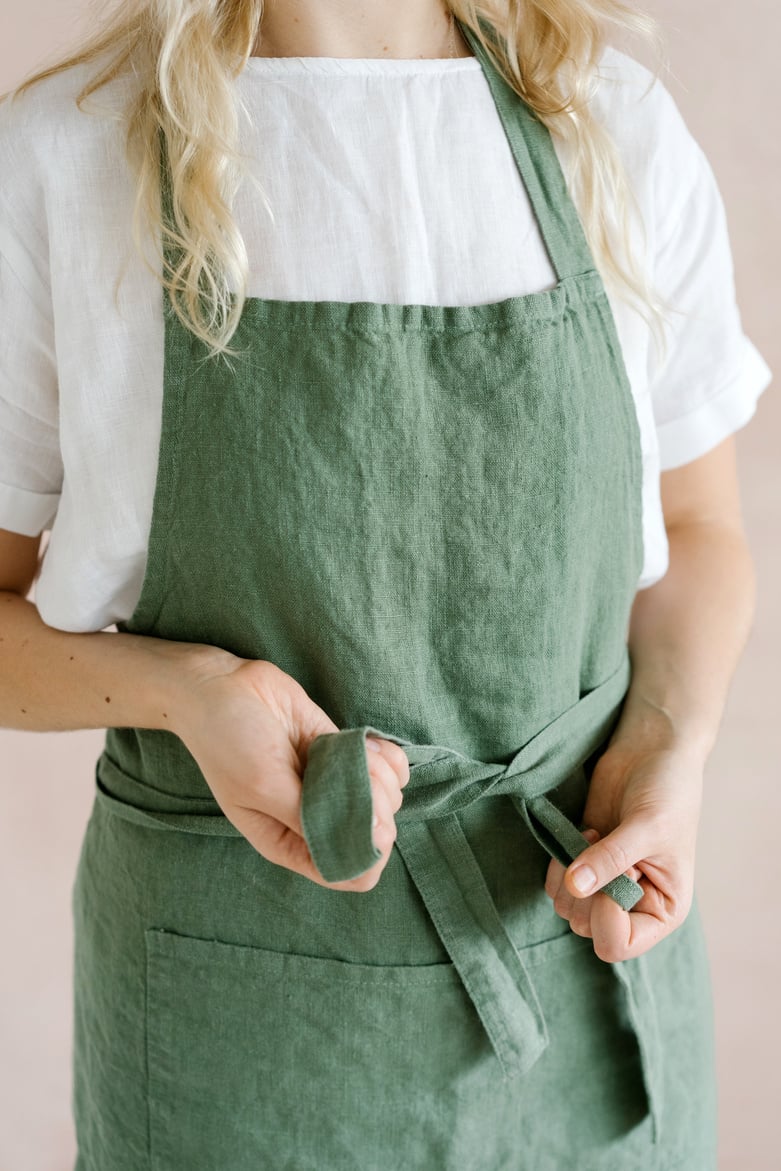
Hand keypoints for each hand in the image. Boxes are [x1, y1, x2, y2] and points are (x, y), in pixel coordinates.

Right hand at [172, 651, 409, 891]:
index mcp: (290, 841)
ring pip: (386, 798)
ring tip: (353, 753)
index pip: (349, 873)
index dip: (369, 852)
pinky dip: (387, 756)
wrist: (221, 688)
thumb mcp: (262, 787)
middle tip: (356, 776)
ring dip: (383, 775)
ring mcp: (333, 784)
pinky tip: (367, 743)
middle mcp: (316, 818)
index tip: (366, 819)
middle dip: (378, 805)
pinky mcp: (343, 752)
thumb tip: (368, 839)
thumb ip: (313, 817)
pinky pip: (386, 766)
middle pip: (375, 834)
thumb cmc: (228, 742)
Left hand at [543, 736, 704, 960]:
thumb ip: (611, 860)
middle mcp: (633, 906)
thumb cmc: (668, 791)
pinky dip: (559, 861)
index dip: (606, 914)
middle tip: (605, 845)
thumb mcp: (648, 827)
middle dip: (586, 890)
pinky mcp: (582, 861)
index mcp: (662, 911)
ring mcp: (604, 885)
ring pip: (566, 907)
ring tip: (596, 835)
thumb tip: (574, 886)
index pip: (618, 945)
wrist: (653, 752)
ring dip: (570, 873)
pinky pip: (556, 883)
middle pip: (586, 927)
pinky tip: (583, 832)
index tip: (621, 871)